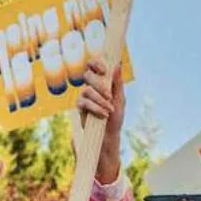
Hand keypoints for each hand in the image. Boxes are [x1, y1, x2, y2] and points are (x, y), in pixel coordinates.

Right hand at [81, 57, 125, 182]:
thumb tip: (117, 65)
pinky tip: (103, 114)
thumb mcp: (120, 100)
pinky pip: (84, 102)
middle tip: (110, 96)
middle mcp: (91, 88)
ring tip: (109, 110)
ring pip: (87, 90)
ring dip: (100, 100)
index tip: (104, 70)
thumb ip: (117, 84)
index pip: (93, 66)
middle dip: (100, 85)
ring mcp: (84, 97)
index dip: (96, 64)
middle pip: (88, 76)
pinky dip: (95, 107)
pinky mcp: (80, 108)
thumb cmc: (115, 118)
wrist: (108, 137)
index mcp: (101, 83)